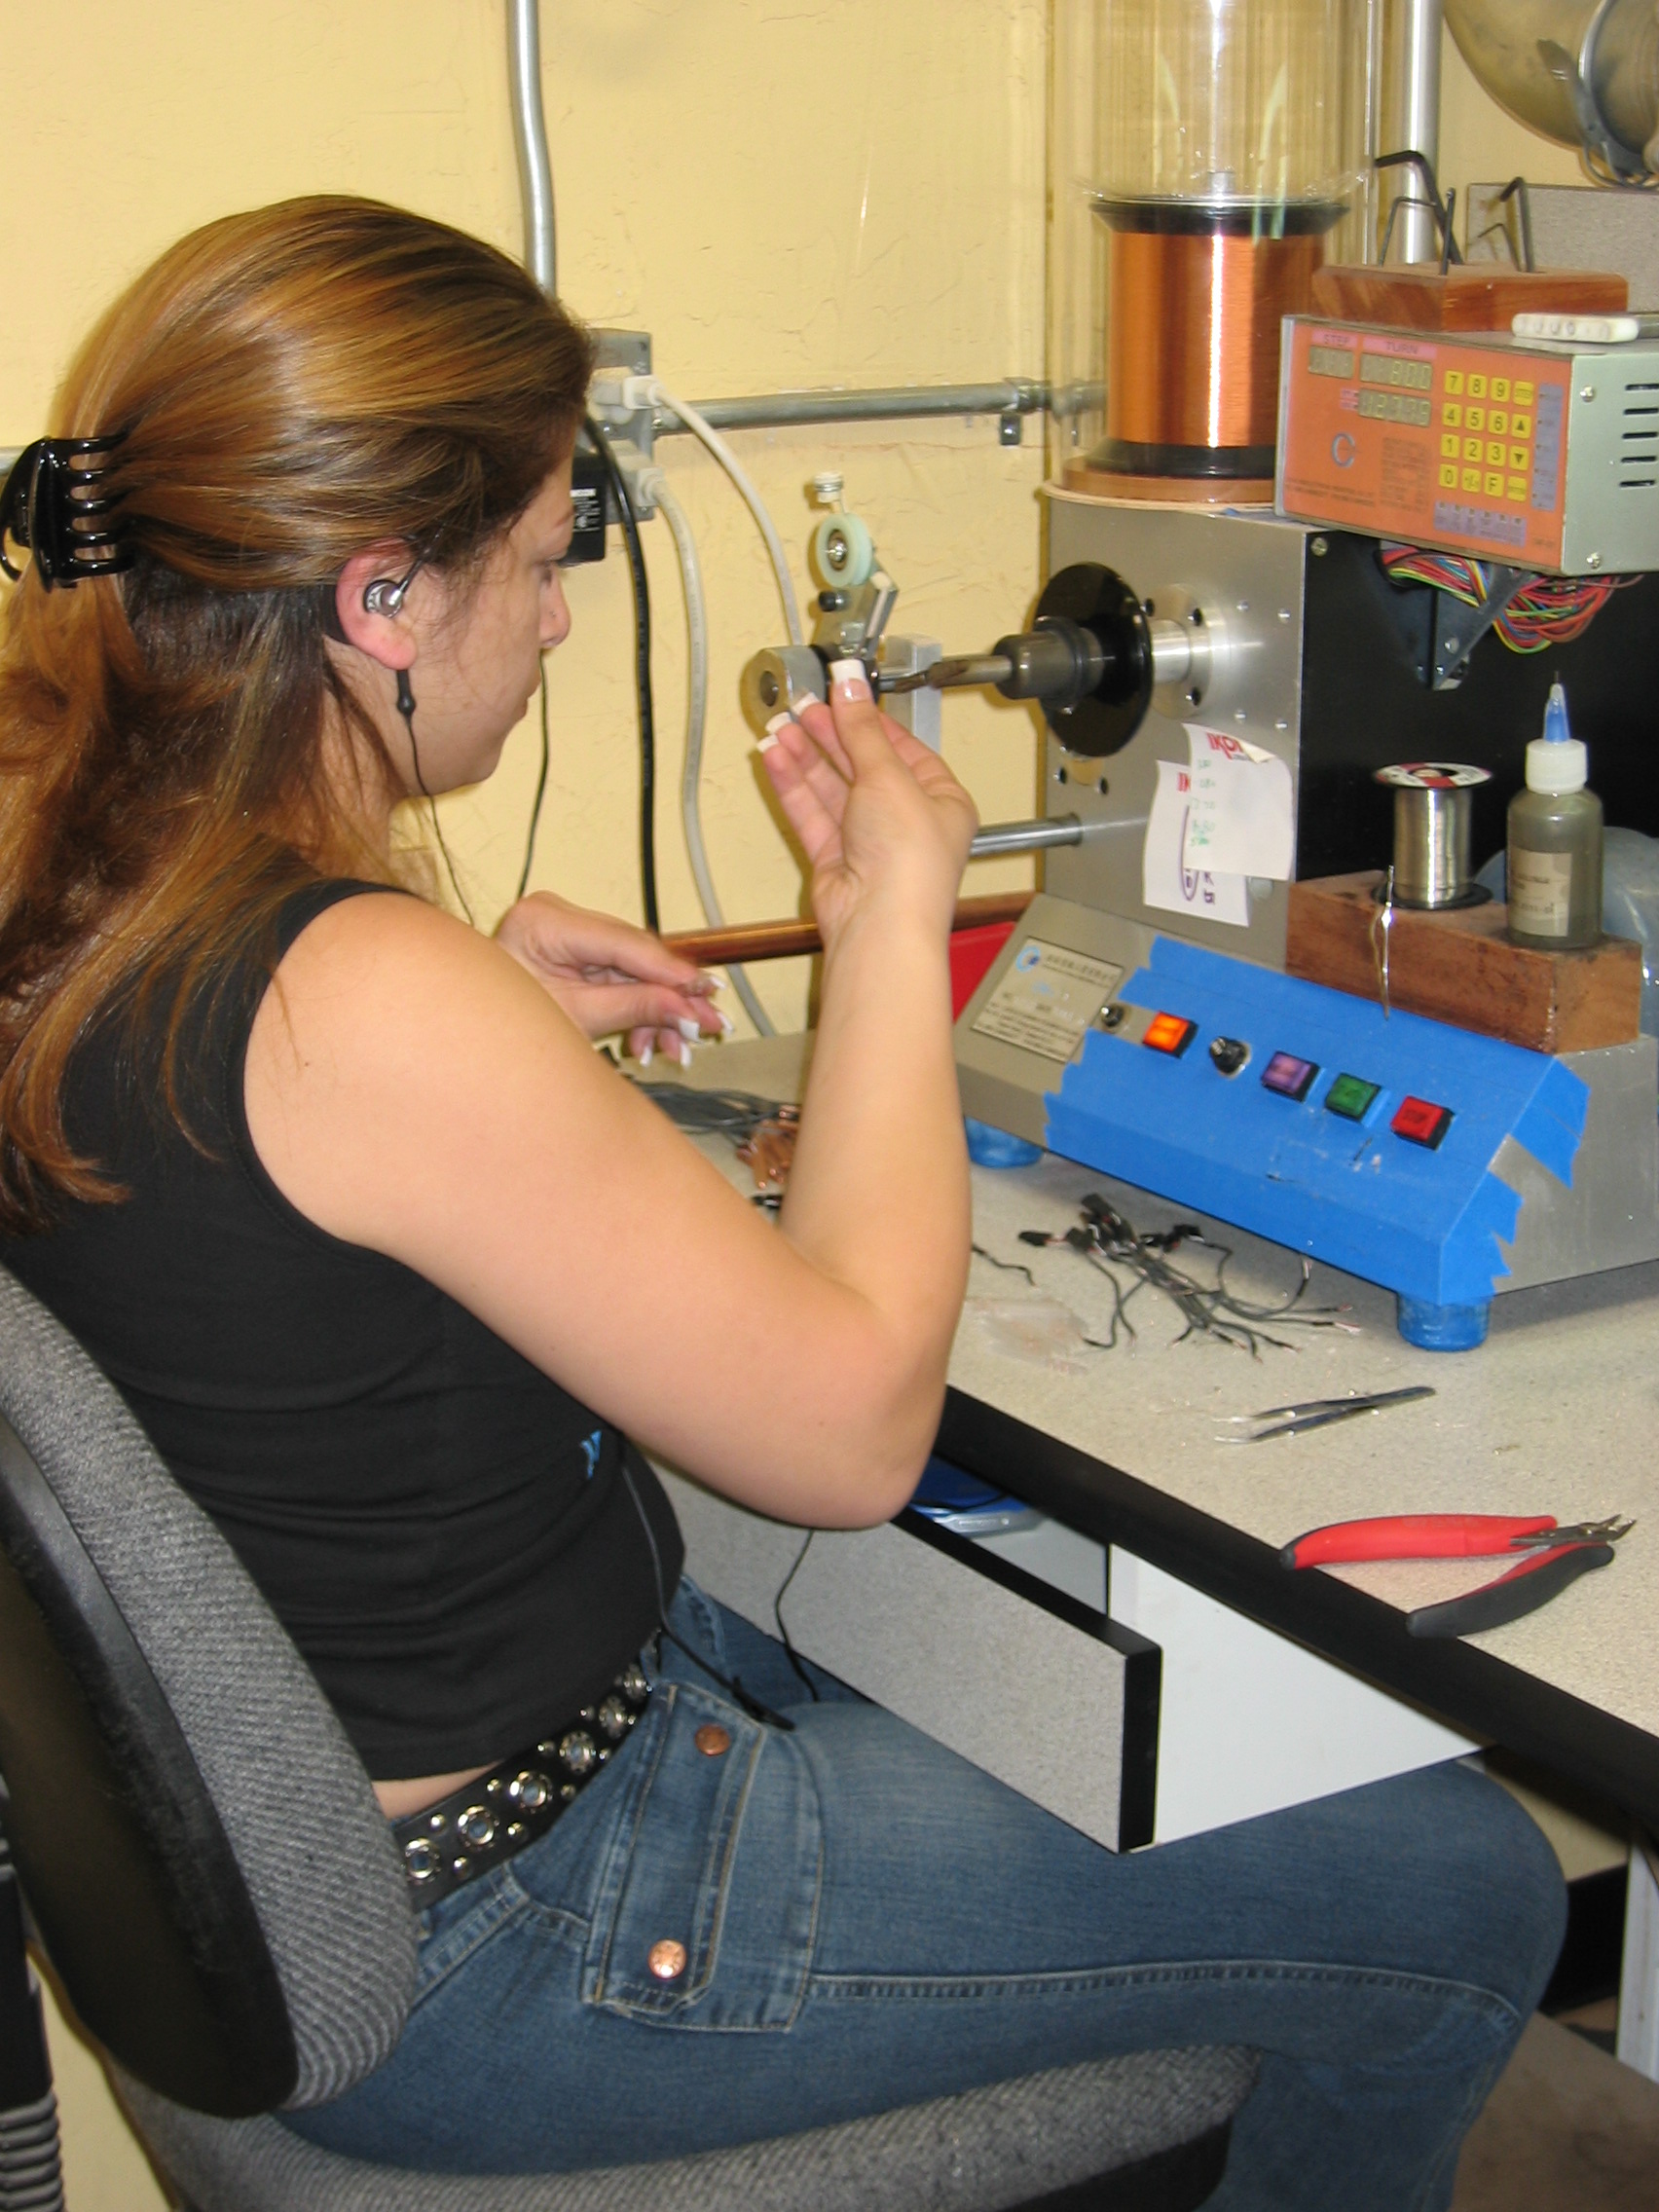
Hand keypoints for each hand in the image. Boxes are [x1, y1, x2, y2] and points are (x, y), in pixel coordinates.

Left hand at [494, 892, 729, 1064]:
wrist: (476, 1041)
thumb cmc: (507, 1028)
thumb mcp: (577, 1018)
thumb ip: (634, 1007)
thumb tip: (687, 1008)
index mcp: (542, 922)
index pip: (621, 941)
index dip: (669, 968)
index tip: (705, 989)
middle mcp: (554, 916)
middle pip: (632, 952)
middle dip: (670, 995)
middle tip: (707, 1022)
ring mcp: (565, 931)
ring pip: (632, 967)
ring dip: (658, 1008)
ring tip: (678, 1045)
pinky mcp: (575, 951)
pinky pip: (619, 975)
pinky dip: (637, 1007)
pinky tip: (652, 1040)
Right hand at [757, 660, 977, 951]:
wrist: (880, 922)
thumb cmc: (909, 863)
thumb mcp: (889, 777)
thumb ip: (862, 730)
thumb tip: (851, 686)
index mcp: (941, 800)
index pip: (902, 747)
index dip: (870, 719)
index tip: (843, 691)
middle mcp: (906, 821)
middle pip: (863, 765)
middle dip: (832, 734)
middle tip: (804, 704)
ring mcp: (869, 841)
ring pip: (833, 789)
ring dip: (806, 756)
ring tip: (782, 725)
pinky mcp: (836, 859)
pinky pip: (812, 813)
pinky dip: (793, 785)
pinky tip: (777, 758)